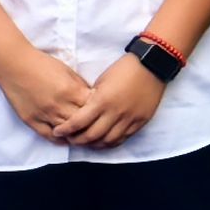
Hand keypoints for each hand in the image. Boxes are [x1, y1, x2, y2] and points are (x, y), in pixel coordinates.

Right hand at [0, 45, 95, 141]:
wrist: (14, 65)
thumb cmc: (42, 64)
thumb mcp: (67, 71)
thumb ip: (80, 85)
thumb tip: (92, 97)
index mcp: (71, 90)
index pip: (92, 107)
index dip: (98, 110)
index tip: (101, 112)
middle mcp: (59, 105)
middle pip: (81, 122)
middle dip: (89, 124)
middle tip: (95, 127)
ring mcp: (44, 114)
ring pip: (66, 131)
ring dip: (75, 134)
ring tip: (82, 135)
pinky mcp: (31, 120)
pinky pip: (48, 135)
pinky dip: (59, 138)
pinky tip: (65, 138)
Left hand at [47, 56, 165, 149]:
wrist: (151, 65)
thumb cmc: (123, 69)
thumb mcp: (102, 81)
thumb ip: (92, 99)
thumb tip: (83, 114)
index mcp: (102, 100)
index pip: (78, 122)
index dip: (65, 130)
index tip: (57, 131)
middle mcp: (115, 113)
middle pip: (91, 136)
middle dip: (77, 140)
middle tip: (70, 140)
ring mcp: (129, 119)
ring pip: (107, 141)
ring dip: (94, 144)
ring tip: (87, 143)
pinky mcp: (140, 121)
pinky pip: (124, 138)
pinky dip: (111, 142)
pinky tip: (105, 141)